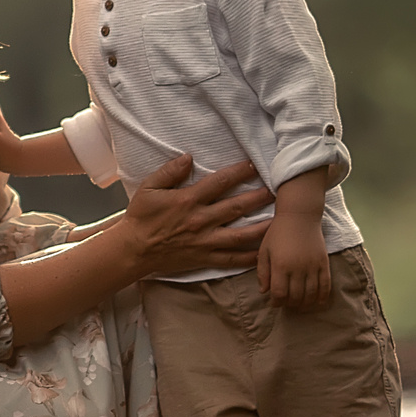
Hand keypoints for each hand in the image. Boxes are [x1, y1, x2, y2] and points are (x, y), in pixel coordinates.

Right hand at [121, 154, 267, 279]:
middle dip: (260, 197)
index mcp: (188, 200)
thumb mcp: (149, 188)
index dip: (240, 172)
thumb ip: (169, 171)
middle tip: (279, 190)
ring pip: (241, 235)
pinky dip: (251, 258)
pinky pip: (233, 260)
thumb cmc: (141, 217)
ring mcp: (205, 242)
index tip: (255, 164)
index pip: (220, 182)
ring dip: (263, 227)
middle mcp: (201, 220)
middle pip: (237, 207)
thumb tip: (189, 157)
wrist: (134, 250)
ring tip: (281, 221)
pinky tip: (266, 254)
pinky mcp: (206, 258)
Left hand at [258, 165, 331, 308]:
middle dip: (289, 304)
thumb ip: (263, 272)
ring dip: (304, 304)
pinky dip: (322, 297)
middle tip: (286, 303)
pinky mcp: (324, 263)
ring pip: (310, 294)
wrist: (300, 216)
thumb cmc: (278, 232)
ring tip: (299, 304)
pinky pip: (326, 286)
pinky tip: (317, 302)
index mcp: (280, 265)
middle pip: (295, 297)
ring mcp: (312, 266)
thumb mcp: (264, 250)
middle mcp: (297, 268)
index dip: (276, 302)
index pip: (279, 294)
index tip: (274, 303)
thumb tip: (264, 292)